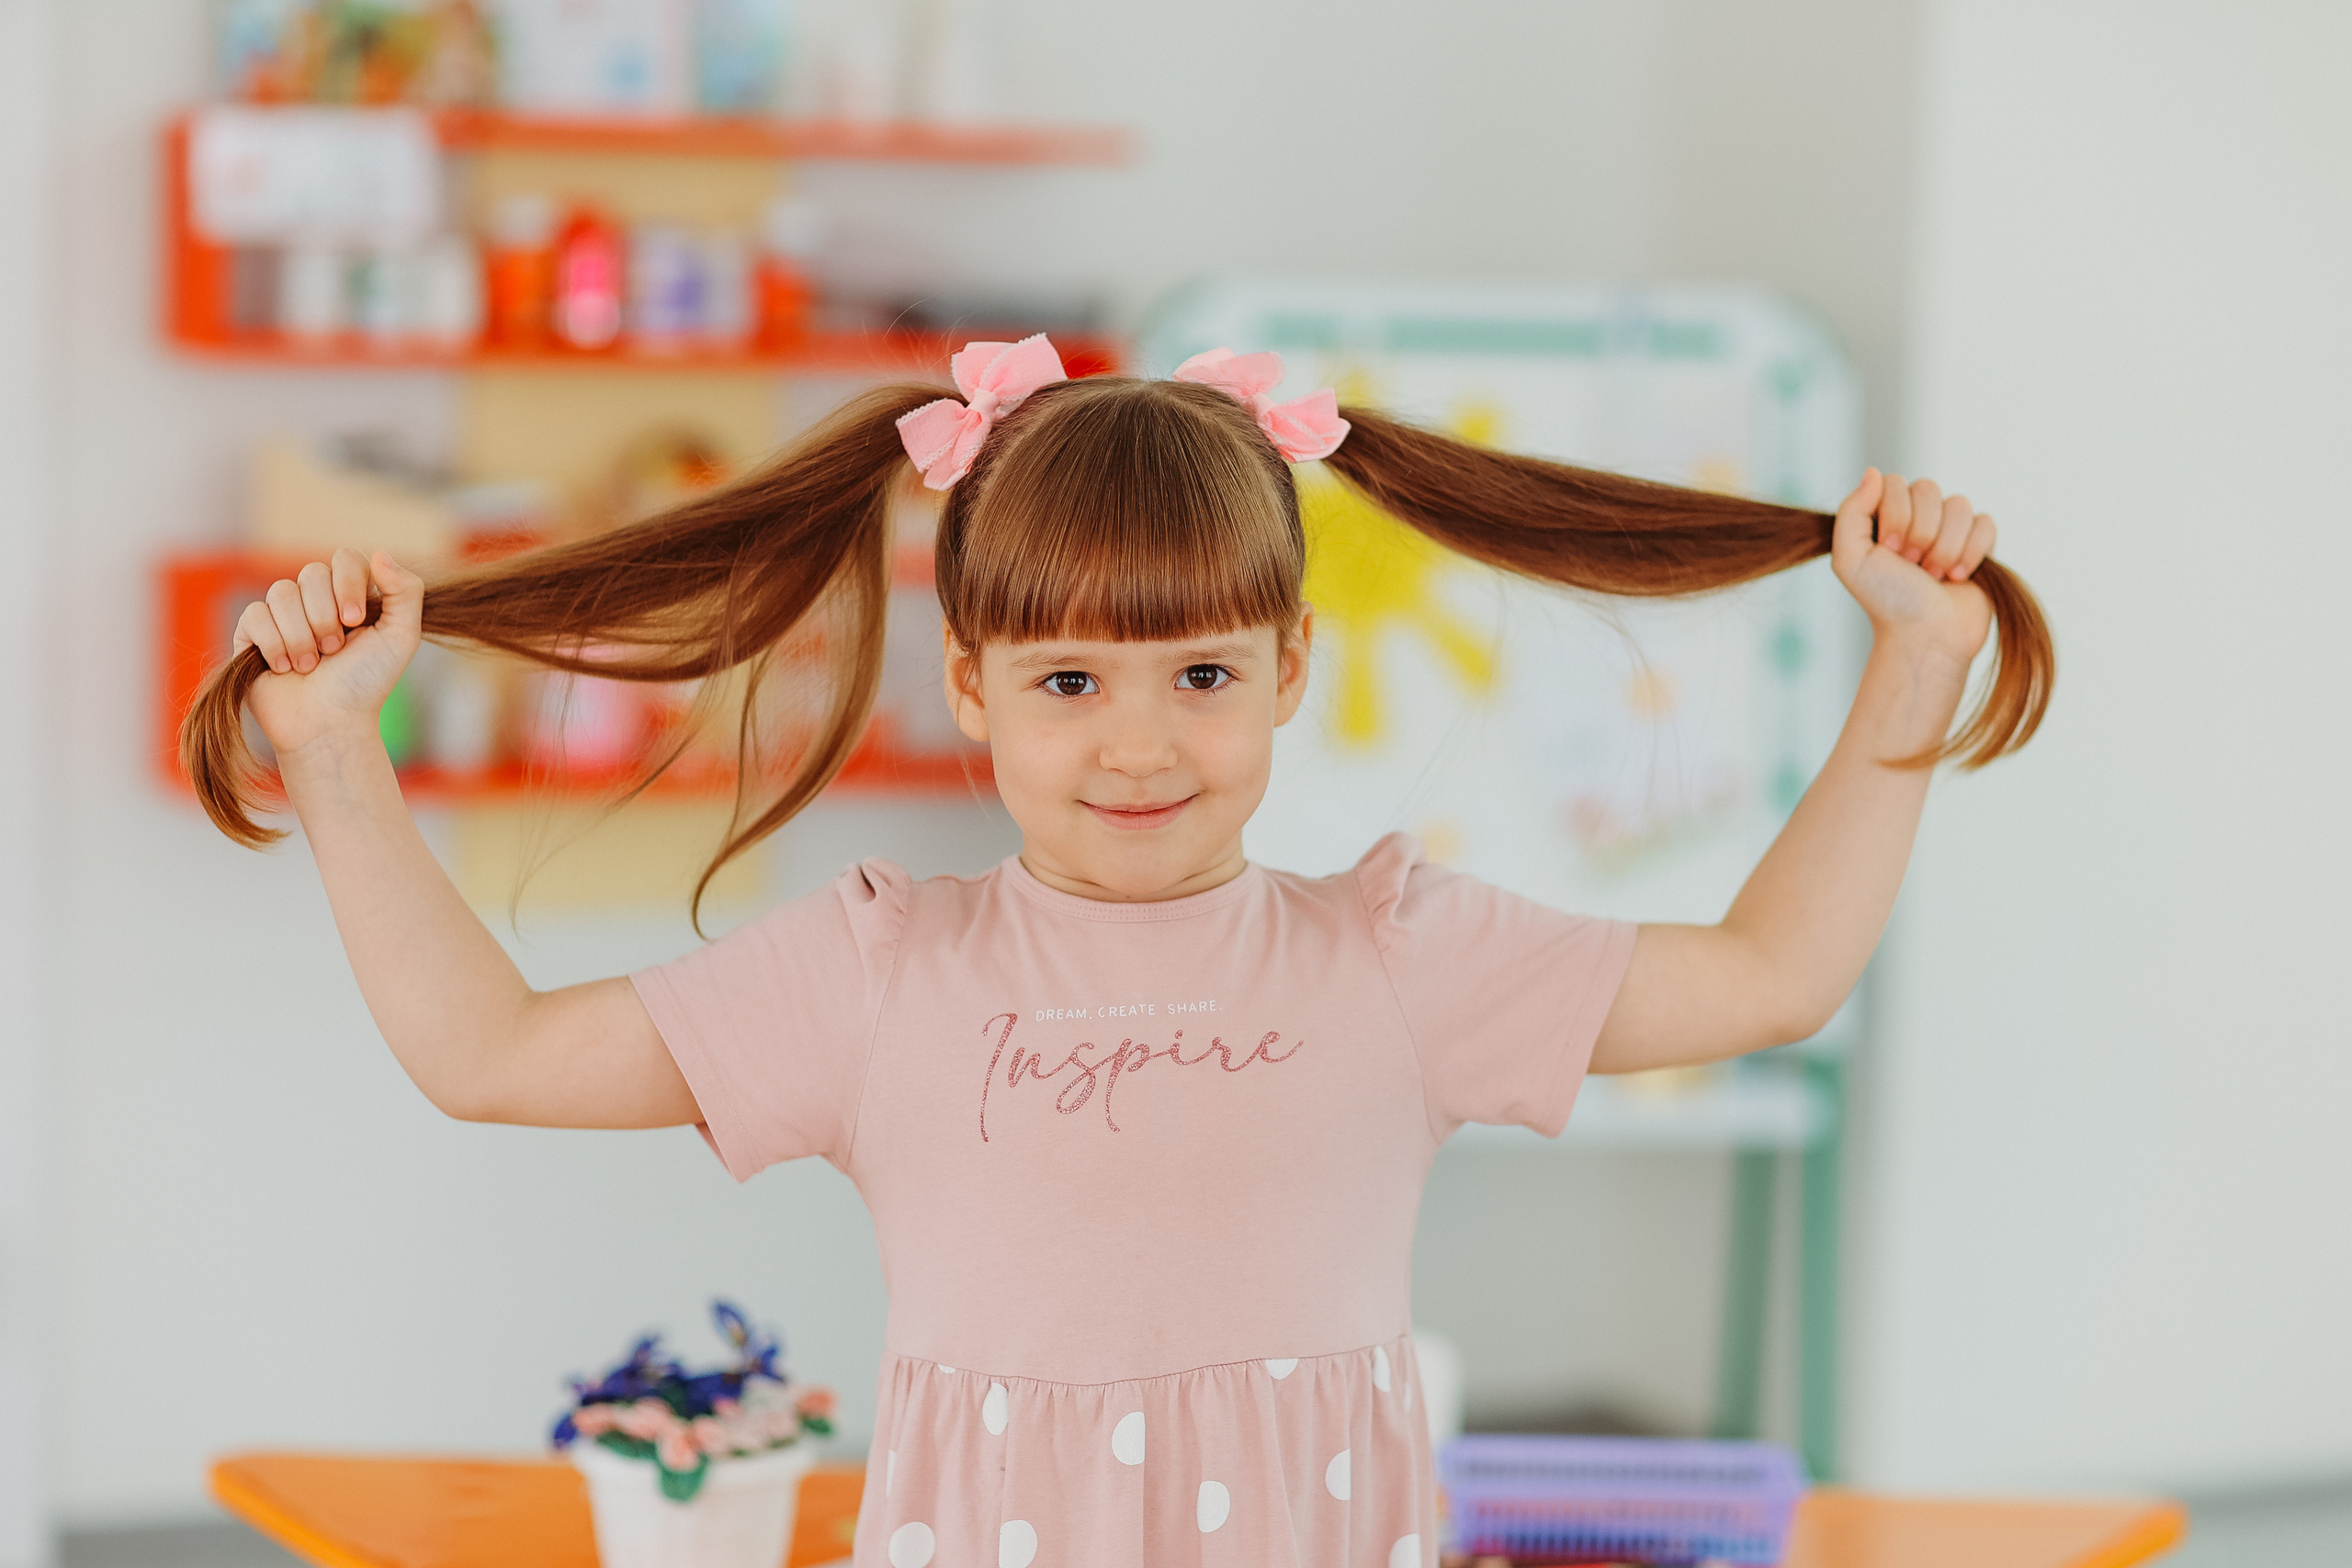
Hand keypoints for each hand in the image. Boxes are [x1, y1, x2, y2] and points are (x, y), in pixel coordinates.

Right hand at [231, 549, 423, 765]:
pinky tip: (285, 668)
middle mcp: (314, 599)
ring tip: (311, 666)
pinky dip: (274, 645)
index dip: (349, 585)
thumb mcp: (401, 638)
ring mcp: (281, 614)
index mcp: (349, 595)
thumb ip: (406, 592)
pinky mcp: (250, 633)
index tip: (356, 621)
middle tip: (335, 651)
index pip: (345, 558)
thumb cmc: (366, 683)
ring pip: (280, 592)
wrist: (329, 723)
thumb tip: (379, 553)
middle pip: (311, 573)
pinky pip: (255, 615)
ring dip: (301, 636)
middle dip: (325, 617)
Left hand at [1830, 468, 1997, 668]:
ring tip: (1934, 576)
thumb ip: (1852, 511)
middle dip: (1921, 532)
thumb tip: (1873, 471)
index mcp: (1883, 516)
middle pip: (1929, 488)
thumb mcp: (1851, 558)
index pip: (1895, 483)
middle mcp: (1915, 517)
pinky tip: (1958, 577)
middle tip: (1912, 566)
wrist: (1925, 636)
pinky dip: (1973, 551)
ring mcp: (1948, 529)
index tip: (1889, 551)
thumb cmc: (1886, 601)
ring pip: (1959, 504)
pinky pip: (1985, 522)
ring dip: (1946, 546)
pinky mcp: (1978, 543)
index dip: (1896, 516)